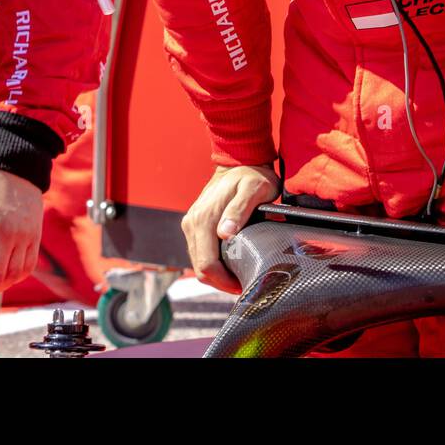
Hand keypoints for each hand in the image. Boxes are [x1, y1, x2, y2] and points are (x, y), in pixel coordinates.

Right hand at [181, 164, 280, 293]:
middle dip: (221, 282)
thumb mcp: (253, 189)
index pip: (207, 265)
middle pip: (200, 269)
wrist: (240, 160)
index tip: (244, 284)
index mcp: (204, 218)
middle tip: (244, 283)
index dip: (224, 282)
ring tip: (239, 275)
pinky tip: (231, 263)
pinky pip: (199, 253)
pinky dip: (212, 264)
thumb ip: (239, 210)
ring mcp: (191, 224)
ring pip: (198, 263)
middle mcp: (192, 223)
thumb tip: (224, 234)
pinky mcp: (194, 224)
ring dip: (217, 275)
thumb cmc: (252, 175)